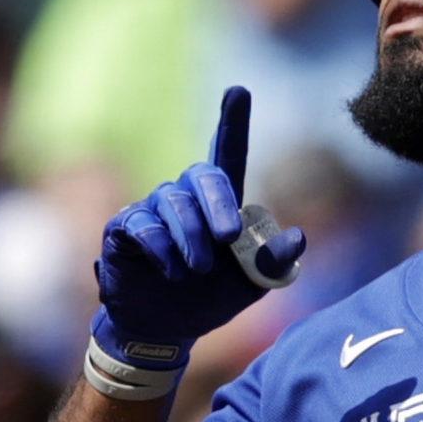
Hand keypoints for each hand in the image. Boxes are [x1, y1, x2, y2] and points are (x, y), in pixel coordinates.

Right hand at [90, 89, 307, 377]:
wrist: (165, 330)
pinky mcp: (124, 229)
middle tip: (228, 239)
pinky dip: (160, 247)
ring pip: (171, 202)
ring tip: (195, 271)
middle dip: (217, 204)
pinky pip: (141, 224)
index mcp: (219, 206)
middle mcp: (185, 199)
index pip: (227, 153)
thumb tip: (299, 237)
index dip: (232, 122)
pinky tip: (171, 270)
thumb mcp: (251, 286)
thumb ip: (274, 262)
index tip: (238, 91)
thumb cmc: (209, 300)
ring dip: (189, 237)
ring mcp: (152, 210)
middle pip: (201, 175)